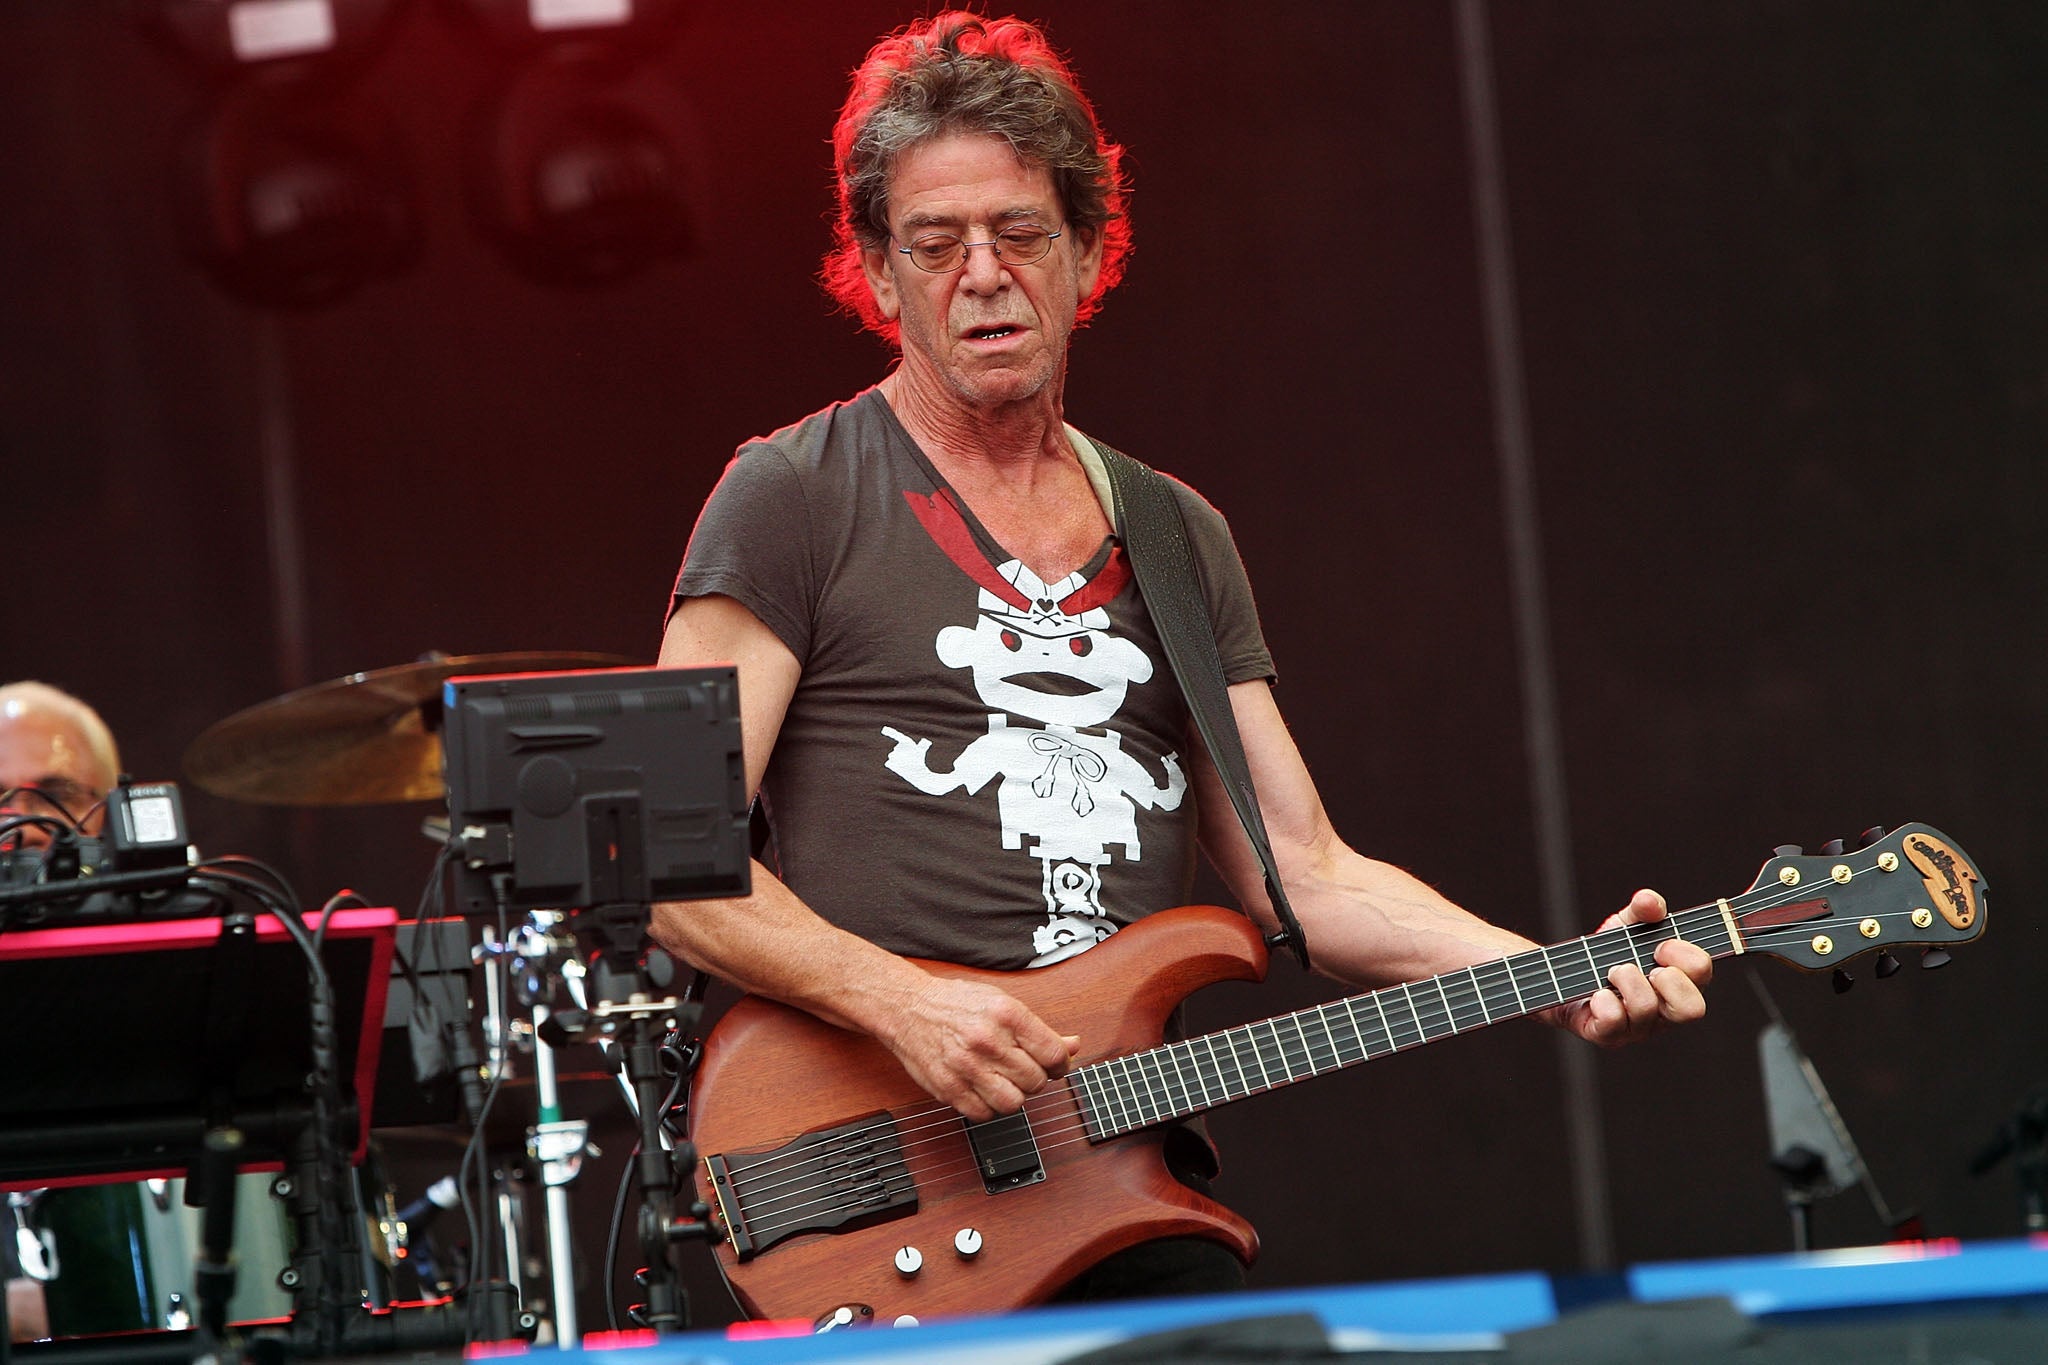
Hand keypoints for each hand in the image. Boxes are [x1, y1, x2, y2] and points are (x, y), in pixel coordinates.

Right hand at [881, 974, 1079, 1120]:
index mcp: (1006, 1014)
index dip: (1061, 1063)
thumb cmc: (957, 1003)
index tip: (1055, 1065)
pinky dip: (988, 1107)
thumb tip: (1072, 1046)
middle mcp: (987, 1040)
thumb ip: (1039, 1030)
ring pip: (1013, 1103)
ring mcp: (966, 1067)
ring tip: (1005, 1082)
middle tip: (1023, 1069)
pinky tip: (983, 1090)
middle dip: (1036, 1078)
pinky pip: (983, 1114)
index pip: (1053, 1053)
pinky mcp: (949, 1088)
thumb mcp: (1003, 1003)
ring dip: (1014, 1096)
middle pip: (1036, 1081)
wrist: (908, 1007)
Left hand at [1553, 889, 1711, 1046]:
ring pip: (1647, 1010)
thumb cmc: (1607, 956)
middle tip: (1648, 966)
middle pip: (1692, 1010)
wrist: (1566, 976)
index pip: (1703, 973)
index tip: (1662, 944)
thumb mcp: (1626, 926)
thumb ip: (1643, 909)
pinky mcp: (1609, 1036)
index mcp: (1679, 982)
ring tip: (1613, 971)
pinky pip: (1613, 1023)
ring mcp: (1638, 1027)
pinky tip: (1597, 993)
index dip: (1685, 954)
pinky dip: (1604, 1002)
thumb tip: (1649, 901)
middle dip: (1669, 980)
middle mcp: (1665, 1010)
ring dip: (1628, 981)